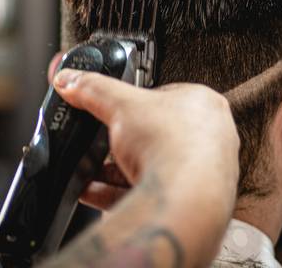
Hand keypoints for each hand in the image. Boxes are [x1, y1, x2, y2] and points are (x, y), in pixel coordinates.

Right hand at [42, 70, 240, 267]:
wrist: (185, 201)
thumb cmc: (173, 147)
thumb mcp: (120, 105)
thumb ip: (92, 89)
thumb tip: (71, 80)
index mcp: (203, 104)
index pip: (162, 95)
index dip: (132, 102)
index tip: (111, 109)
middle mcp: (210, 138)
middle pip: (154, 134)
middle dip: (121, 141)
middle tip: (101, 142)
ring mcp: (203, 173)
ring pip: (150, 166)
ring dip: (115, 169)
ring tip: (91, 170)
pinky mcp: (188, 201)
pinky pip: (147, 191)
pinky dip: (117, 191)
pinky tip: (93, 190)